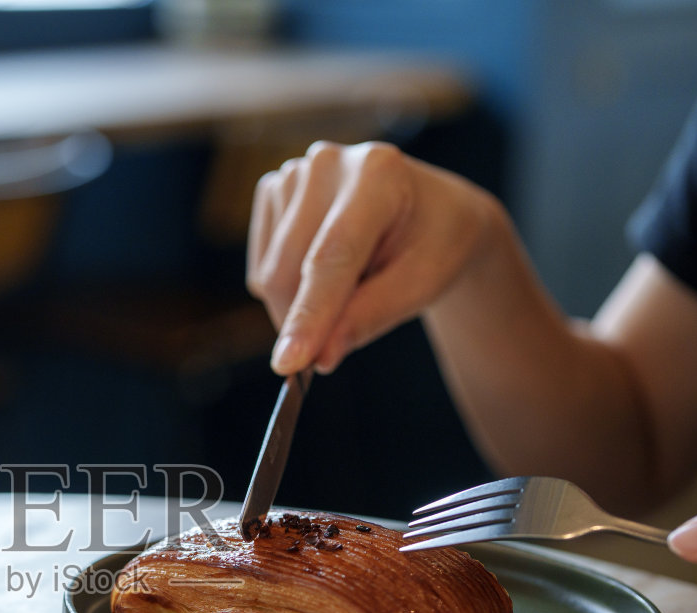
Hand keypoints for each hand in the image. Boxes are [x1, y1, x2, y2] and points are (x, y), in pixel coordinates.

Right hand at [246, 140, 499, 375]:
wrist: (432, 211)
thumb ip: (368, 318)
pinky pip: (262, 267)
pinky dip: (287, 288)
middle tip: (337, 344)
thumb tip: (318, 358)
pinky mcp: (272, 192)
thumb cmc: (434, 244)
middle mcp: (328, 164)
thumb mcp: (421, 285)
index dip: (309, 313)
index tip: (288, 364)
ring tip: (350, 284)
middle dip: (305, 324)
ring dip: (299, 305)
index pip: (331, 256)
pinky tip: (324, 271)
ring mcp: (294, 173)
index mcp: (378, 174)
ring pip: (270, 273)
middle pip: (289, 270)